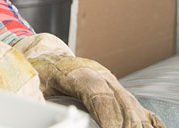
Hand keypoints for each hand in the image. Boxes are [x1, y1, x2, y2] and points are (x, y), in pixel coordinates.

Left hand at [13, 33, 163, 127]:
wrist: (48, 56)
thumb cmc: (38, 71)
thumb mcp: (30, 82)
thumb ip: (34, 99)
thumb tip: (36, 113)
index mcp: (79, 72)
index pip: (100, 95)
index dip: (109, 117)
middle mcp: (101, 76)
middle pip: (122, 102)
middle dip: (127, 126)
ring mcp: (112, 83)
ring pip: (132, 106)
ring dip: (138, 124)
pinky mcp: (117, 92)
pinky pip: (138, 107)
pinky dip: (148, 121)